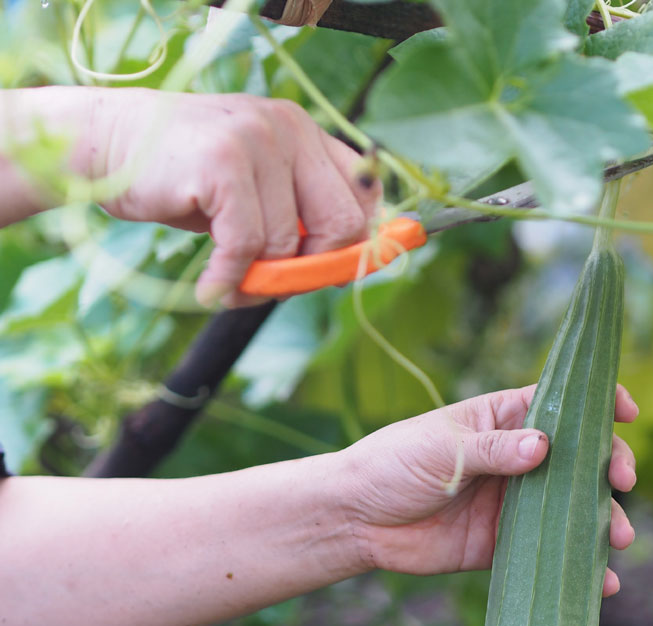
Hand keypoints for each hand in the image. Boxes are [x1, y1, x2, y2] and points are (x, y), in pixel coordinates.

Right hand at [89, 88, 378, 307]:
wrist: (104, 142)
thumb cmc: (184, 176)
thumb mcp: (253, 185)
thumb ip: (297, 211)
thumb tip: (344, 267)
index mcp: (304, 131)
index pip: (367, 191)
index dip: (359, 241)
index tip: (332, 269)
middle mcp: (288, 128)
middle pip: (344, 223)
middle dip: (317, 268)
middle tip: (280, 286)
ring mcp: (257, 141)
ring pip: (287, 243)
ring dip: (261, 282)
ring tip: (231, 285)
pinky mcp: (223, 164)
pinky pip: (246, 247)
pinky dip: (229, 281)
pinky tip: (210, 290)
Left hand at [338, 385, 638, 594]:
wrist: (355, 520)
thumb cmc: (393, 465)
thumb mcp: (443, 449)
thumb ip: (495, 451)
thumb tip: (546, 447)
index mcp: (503, 420)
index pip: (561, 404)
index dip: (598, 405)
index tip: (627, 412)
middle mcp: (518, 459)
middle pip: (580, 460)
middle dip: (610, 469)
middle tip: (622, 482)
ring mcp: (514, 504)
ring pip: (572, 511)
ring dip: (603, 523)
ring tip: (620, 539)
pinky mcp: (503, 546)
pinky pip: (549, 555)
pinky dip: (579, 568)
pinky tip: (603, 582)